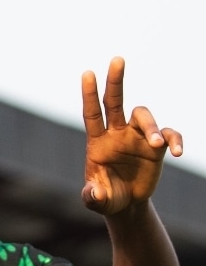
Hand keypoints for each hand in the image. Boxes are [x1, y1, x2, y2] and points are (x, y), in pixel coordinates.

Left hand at [81, 56, 182, 214]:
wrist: (126, 205)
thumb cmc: (107, 198)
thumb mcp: (97, 201)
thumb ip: (93, 196)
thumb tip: (95, 192)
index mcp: (97, 143)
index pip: (92, 114)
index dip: (89, 94)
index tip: (87, 73)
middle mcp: (117, 134)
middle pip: (115, 102)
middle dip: (115, 81)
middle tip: (117, 59)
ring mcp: (137, 138)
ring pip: (144, 117)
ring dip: (151, 126)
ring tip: (155, 144)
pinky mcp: (157, 148)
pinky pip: (169, 135)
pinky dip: (175, 139)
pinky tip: (178, 151)